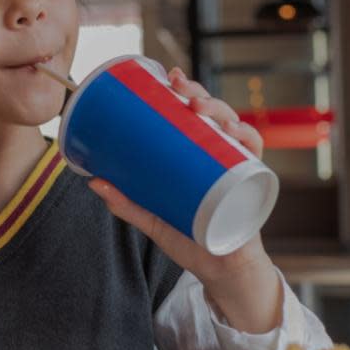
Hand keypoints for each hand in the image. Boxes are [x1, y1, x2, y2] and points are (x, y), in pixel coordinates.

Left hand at [88, 66, 281, 332]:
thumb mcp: (153, 218)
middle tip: (181, 90)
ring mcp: (238, 169)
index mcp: (199, 155)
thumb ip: (126, 203)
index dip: (187, 91)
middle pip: (215, 115)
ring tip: (200, 108)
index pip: (196, 115)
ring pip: (236, 128)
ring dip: (222, 112)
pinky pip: (255, 159)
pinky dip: (249, 141)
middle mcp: (221, 156)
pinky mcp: (251, 188)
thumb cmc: (191, 239)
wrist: (220, 272)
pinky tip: (237, 132)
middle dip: (200, 95)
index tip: (169, 76)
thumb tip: (94, 181)